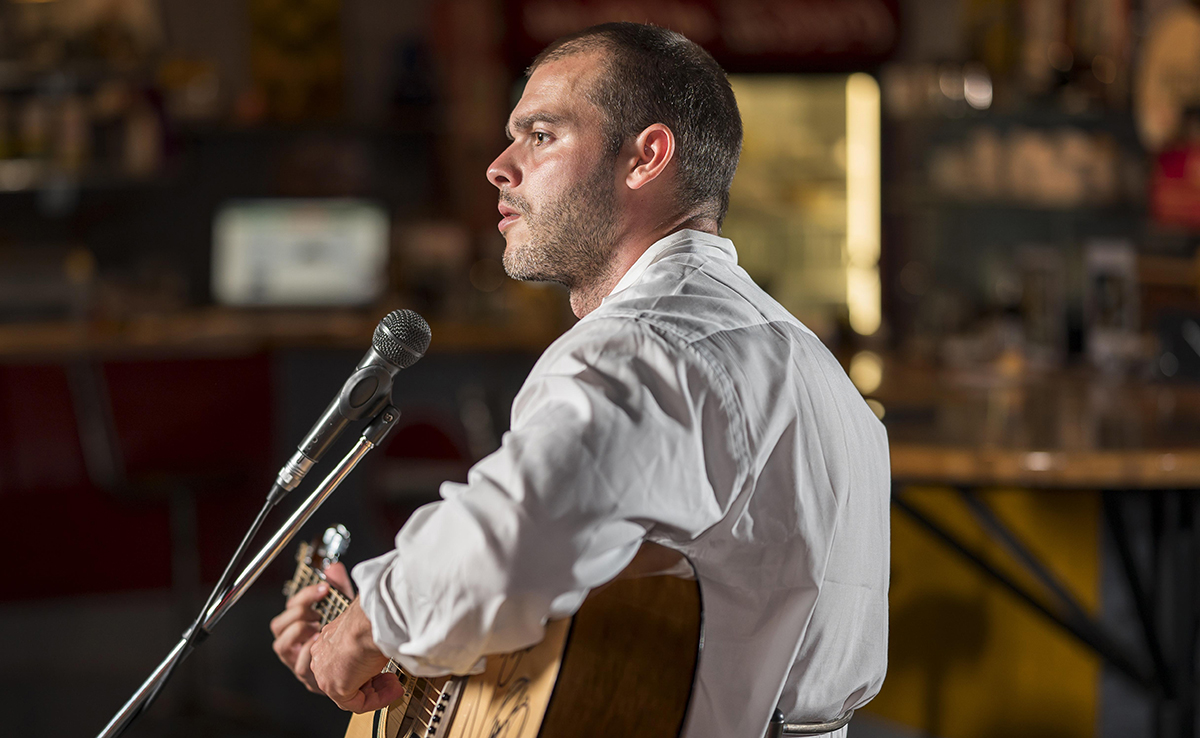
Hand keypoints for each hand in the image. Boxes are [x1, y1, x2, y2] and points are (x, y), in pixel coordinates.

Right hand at [270, 562, 354, 692]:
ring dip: (298, 633)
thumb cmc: (345, 637)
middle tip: (318, 610)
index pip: (290, 606)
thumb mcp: (343, 610)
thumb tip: (333, 567)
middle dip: (298, 613)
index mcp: (300, 623)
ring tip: (316, 627)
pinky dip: (309, 654)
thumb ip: (338, 588)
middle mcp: (293, 642)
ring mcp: (297, 659)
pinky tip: (320, 644)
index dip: (304, 595)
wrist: (358, 665)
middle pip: (278, 625)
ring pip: (281, 645)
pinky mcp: (307, 676)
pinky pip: (299, 666)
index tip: (323, 588)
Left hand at [311, 598, 402, 712]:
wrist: (367, 624)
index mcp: (327, 643)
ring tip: (396, 686)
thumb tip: (377, 645)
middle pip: (349, 681)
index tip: (384, 670)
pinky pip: (357, 704)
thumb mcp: (366, 633)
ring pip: (353, 694)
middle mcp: (322, 660)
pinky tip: (392, 690)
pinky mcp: (335, 688)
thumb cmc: (368, 621)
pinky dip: (378, 700)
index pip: (345, 666)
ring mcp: (326, 674)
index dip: (369, 671)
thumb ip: (365, 643)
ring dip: (379, 692)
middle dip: (375, 683)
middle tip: (392, 681)